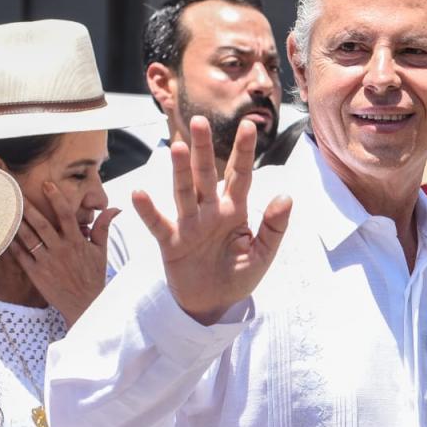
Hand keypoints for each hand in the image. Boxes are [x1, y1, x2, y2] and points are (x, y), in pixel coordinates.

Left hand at [12, 182, 118, 325]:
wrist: (85, 305)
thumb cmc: (93, 276)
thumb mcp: (101, 251)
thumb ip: (103, 227)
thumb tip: (114, 209)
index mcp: (77, 242)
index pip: (66, 215)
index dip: (56, 199)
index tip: (47, 184)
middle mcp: (61, 250)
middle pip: (42, 224)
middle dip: (29, 207)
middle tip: (16, 191)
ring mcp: (47, 262)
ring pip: (28, 238)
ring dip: (17, 222)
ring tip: (6, 208)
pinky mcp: (36, 273)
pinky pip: (21, 256)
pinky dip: (12, 244)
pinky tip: (4, 232)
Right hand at [133, 116, 290, 324]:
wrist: (213, 305)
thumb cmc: (238, 277)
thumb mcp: (263, 255)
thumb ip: (274, 227)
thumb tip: (286, 196)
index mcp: (235, 211)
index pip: (240, 176)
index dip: (244, 152)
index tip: (249, 126)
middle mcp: (210, 211)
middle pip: (206, 175)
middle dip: (204, 149)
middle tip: (199, 121)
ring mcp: (189, 225)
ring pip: (184, 192)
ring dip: (179, 171)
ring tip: (176, 147)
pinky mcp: (172, 243)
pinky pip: (158, 224)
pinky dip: (148, 210)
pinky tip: (140, 193)